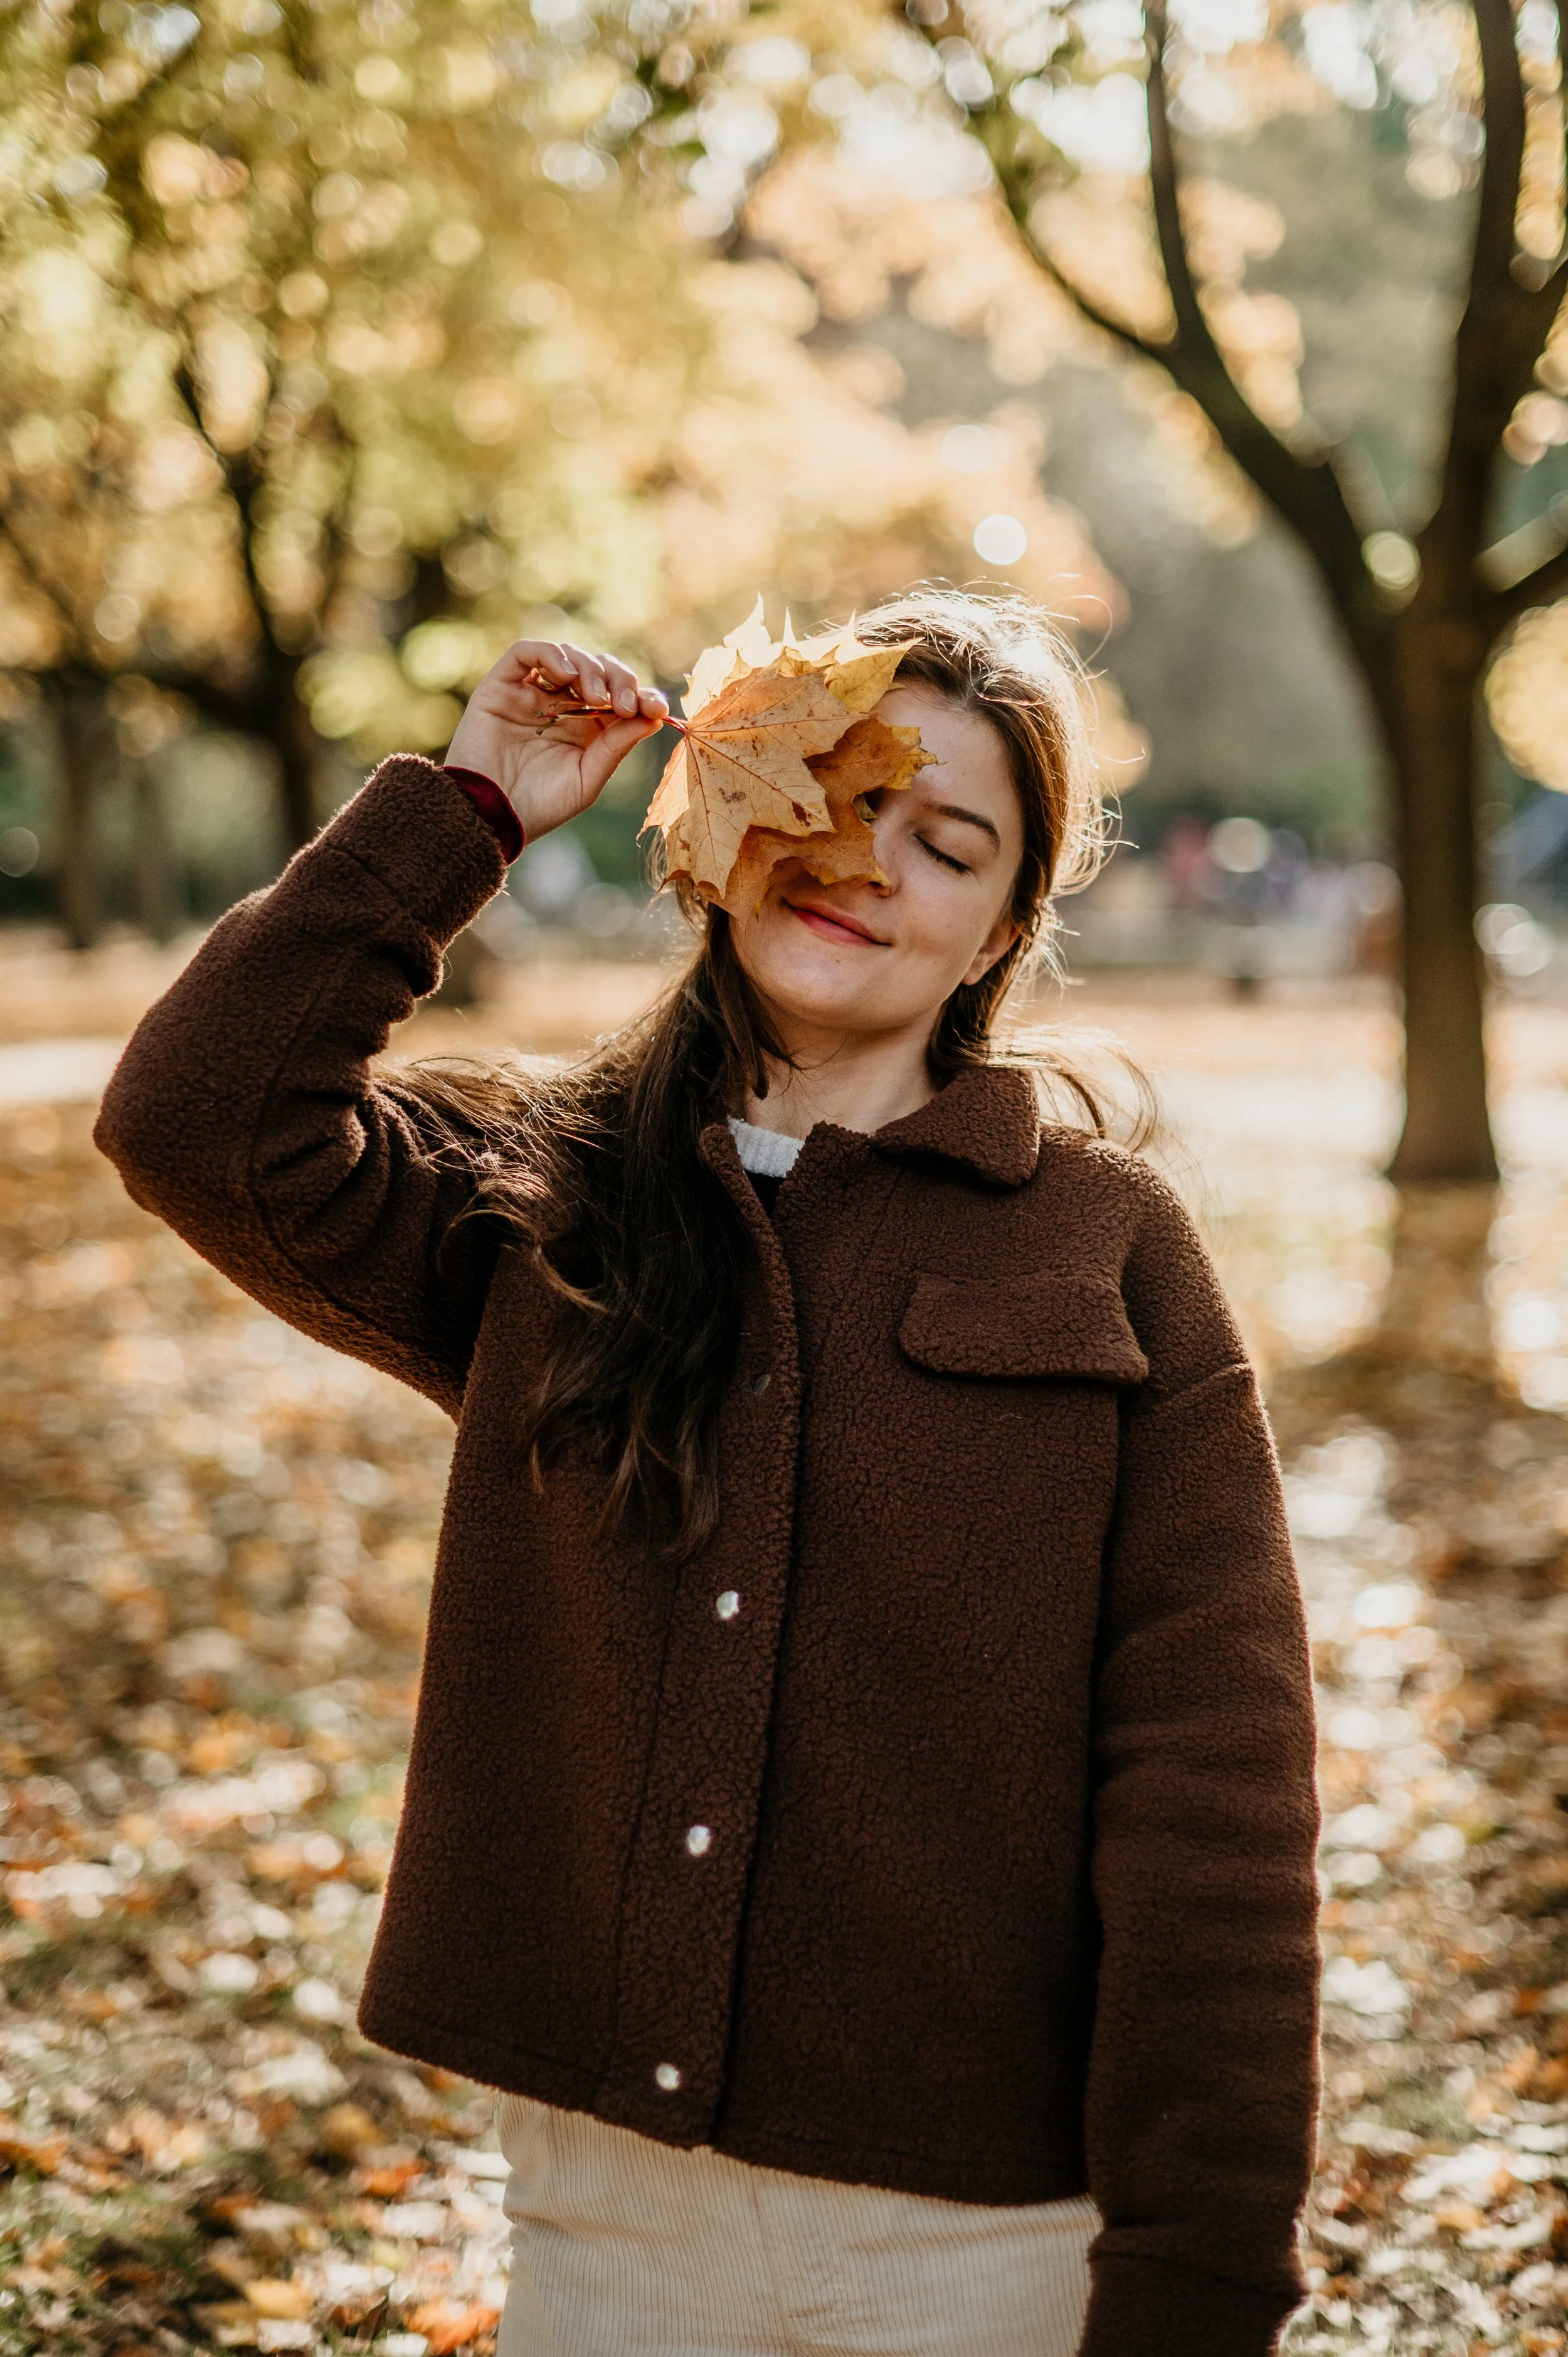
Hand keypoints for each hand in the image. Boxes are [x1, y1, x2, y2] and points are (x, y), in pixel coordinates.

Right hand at [445, 639, 668, 842]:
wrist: (489, 818)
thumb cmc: (538, 807)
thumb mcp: (588, 778)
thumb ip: (616, 745)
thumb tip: (655, 715)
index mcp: (585, 728)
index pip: (619, 696)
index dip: (642, 695)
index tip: (656, 707)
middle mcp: (559, 706)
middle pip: (598, 669)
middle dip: (619, 679)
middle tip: (625, 702)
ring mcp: (530, 693)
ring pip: (567, 656)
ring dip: (589, 668)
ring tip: (595, 697)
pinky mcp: (501, 686)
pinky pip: (526, 652)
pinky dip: (551, 654)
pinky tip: (566, 676)